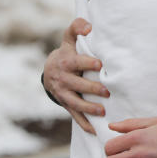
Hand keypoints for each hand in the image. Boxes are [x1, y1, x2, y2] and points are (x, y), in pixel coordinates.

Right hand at [43, 18, 107, 134]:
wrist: (49, 71)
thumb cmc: (67, 52)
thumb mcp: (68, 39)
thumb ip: (76, 27)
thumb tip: (89, 27)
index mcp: (66, 62)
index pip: (77, 63)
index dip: (87, 63)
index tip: (99, 64)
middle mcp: (63, 79)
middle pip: (77, 85)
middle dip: (91, 88)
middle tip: (107, 92)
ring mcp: (64, 93)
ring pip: (75, 102)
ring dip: (89, 108)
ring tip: (102, 111)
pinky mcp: (66, 104)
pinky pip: (75, 115)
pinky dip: (84, 123)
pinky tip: (95, 130)